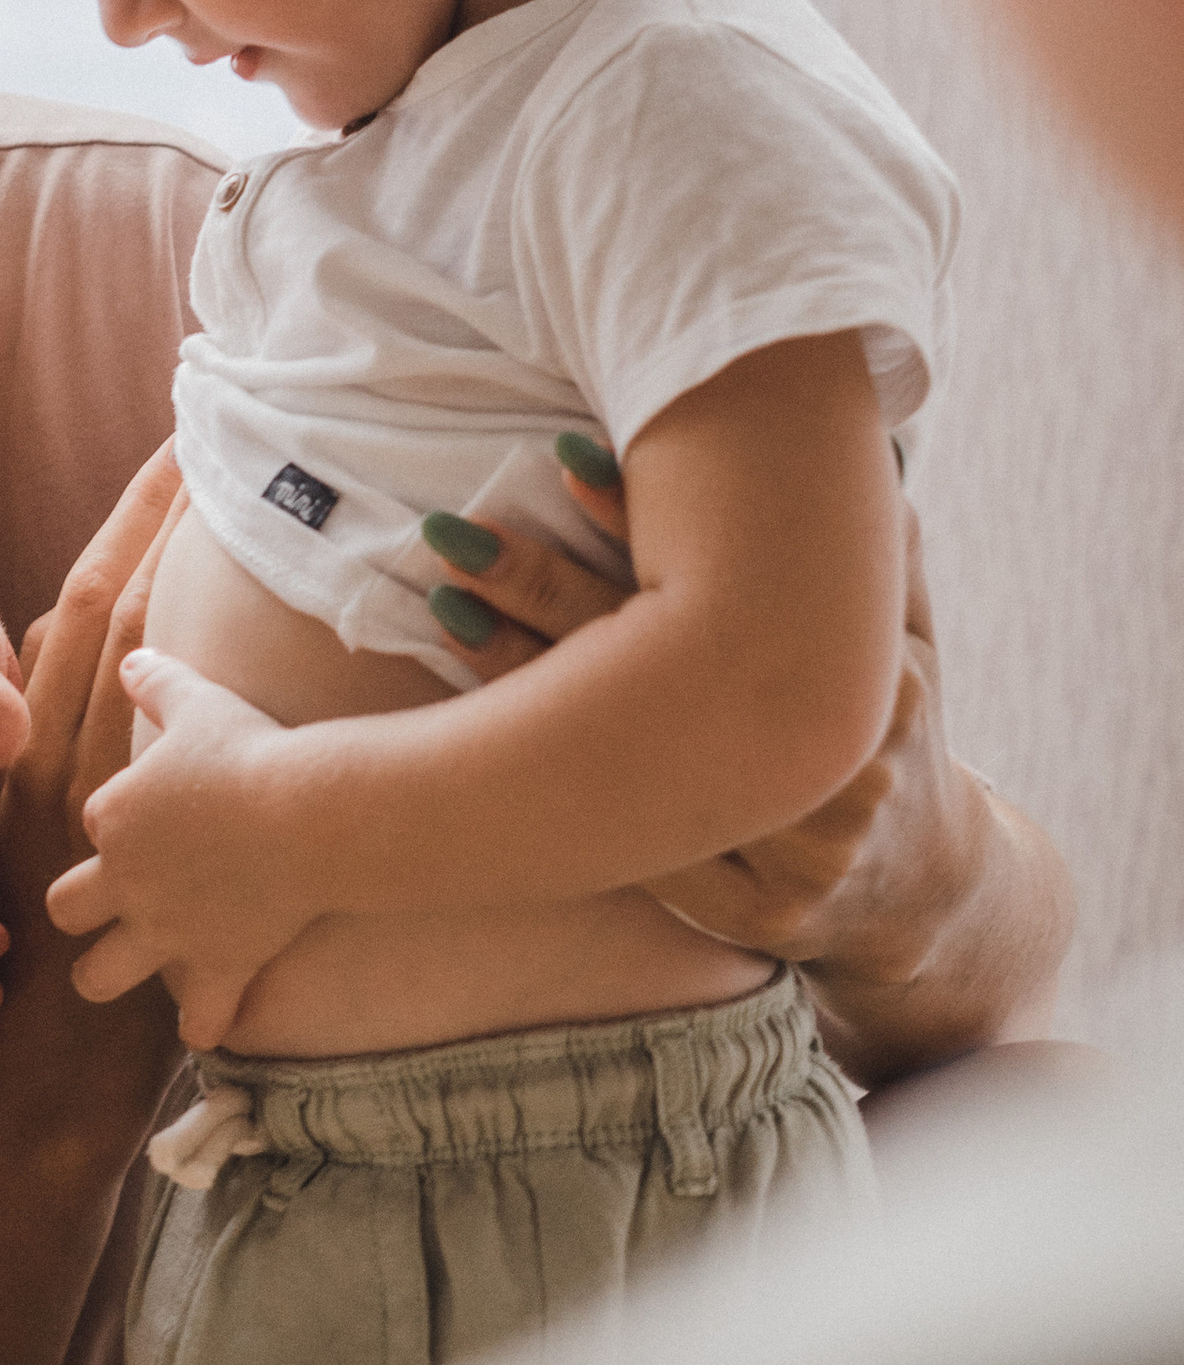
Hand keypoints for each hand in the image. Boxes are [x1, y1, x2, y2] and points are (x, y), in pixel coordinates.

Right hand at [0, 446, 183, 1024]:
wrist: (46, 1054)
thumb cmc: (38, 948)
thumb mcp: (37, 843)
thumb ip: (61, 770)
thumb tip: (111, 696)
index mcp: (31, 749)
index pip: (72, 615)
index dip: (115, 537)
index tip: (164, 460)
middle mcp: (53, 752)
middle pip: (95, 603)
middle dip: (139, 519)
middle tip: (184, 432)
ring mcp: (88, 784)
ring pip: (121, 647)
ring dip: (163, 566)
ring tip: (208, 490)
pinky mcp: (122, 827)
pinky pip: (152, 728)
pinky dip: (180, 665)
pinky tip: (212, 616)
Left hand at [44, 647, 323, 1049]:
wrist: (303, 812)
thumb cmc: (248, 748)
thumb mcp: (197, 699)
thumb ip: (157, 681)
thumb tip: (132, 656)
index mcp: (111, 816)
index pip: (90, 827)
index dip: (116, 826)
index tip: (154, 820)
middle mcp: (123, 882)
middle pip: (65, 909)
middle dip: (81, 912)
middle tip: (117, 904)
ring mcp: (165, 932)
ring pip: (98, 976)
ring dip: (112, 974)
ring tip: (139, 965)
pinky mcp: (215, 967)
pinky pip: (196, 1021)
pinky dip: (205, 1022)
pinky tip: (215, 1014)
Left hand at [419, 442, 981, 977]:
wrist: (923, 896)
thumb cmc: (889, 729)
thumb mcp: (910, 640)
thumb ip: (887, 550)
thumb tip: (866, 445)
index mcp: (868, 686)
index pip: (732, 590)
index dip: (641, 525)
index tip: (564, 460)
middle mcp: (833, 774)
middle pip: (666, 675)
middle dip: (550, 596)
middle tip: (454, 534)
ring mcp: (798, 856)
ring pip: (631, 771)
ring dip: (524, 694)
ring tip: (441, 610)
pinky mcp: (753, 918)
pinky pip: (631, 854)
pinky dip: (547, 794)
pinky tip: (470, 741)